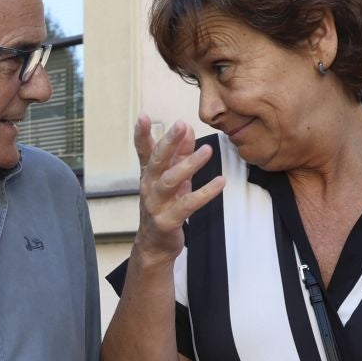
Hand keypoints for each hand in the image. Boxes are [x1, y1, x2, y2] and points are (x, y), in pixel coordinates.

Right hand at [133, 116, 224, 263]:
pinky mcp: (167, 220)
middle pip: (157, 161)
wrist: (155, 245)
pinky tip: (220, 182)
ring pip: (171, 181)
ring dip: (189, 165)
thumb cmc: (164, 207)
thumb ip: (179, 154)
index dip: (141, 134)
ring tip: (207, 151)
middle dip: (168, 142)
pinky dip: (205, 193)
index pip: (143, 151)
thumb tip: (188, 130)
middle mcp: (149, 187)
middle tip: (181, 125)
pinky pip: (187, 204)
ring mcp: (156, 204)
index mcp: (148, 175)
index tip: (143, 116)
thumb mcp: (172, 178)